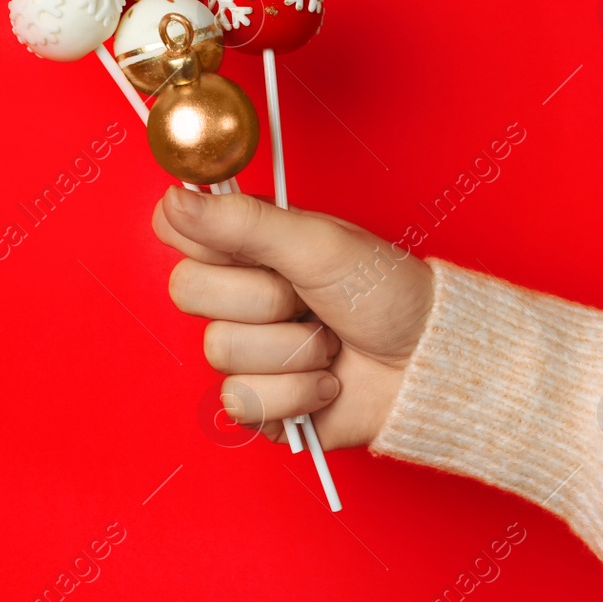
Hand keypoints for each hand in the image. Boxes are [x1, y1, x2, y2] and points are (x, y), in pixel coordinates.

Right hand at [153, 187, 434, 447]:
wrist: (429, 366)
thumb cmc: (387, 295)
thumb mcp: (317, 243)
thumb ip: (241, 220)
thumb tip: (172, 198)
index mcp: (246, 246)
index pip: (175, 229)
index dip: (206, 241)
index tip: (254, 248)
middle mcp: (238, 295)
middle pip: (188, 291)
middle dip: (263, 299)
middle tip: (307, 298)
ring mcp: (245, 351)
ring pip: (220, 350)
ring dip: (292, 350)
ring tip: (330, 343)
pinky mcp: (259, 403)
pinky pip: (242, 400)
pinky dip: (296, 393)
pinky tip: (327, 382)